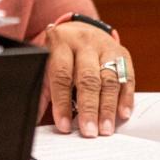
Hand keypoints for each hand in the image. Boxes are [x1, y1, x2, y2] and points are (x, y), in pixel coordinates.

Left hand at [42, 21, 133, 136]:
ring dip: (107, 107)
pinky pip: (127, 77)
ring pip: (109, 79)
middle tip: (89, 131)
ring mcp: (106, 47)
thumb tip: (32, 119)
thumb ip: (42, 91)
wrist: (81, 28)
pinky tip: (122, 114)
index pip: (61, 75)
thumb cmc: (61, 53)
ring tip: (105, 129)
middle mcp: (84, 42)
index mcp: (60, 43)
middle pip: (88, 78)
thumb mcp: (47, 65)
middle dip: (89, 108)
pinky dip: (125, 97)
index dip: (62, 102)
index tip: (63, 125)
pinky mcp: (123, 54)